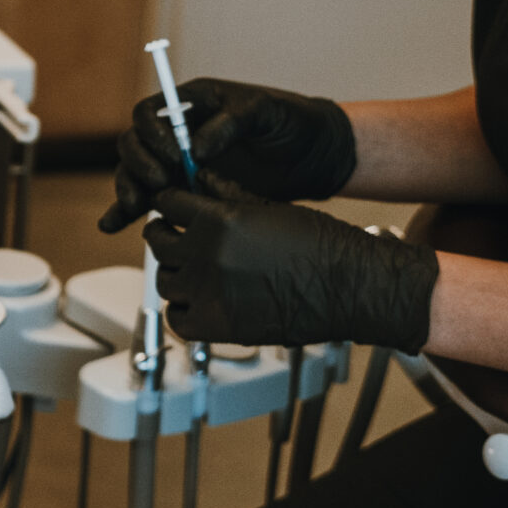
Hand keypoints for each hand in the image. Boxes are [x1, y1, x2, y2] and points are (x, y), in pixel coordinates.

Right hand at [100, 78, 357, 233]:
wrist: (314, 156)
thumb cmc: (291, 122)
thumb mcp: (264, 113)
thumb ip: (229, 123)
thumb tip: (195, 148)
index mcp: (192, 104)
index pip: (149, 113)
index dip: (152, 134)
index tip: (174, 156)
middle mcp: (178, 133)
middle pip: (134, 145)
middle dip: (138, 164)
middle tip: (160, 182)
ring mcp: (180, 164)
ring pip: (135, 174)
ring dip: (128, 189)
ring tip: (137, 208)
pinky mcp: (186, 191)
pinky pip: (148, 199)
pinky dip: (127, 211)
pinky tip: (113, 225)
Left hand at [145, 180, 438, 350]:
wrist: (348, 287)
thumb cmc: (320, 245)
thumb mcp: (269, 208)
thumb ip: (227, 195)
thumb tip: (201, 180)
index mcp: (218, 219)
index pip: (168, 203)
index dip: (169, 203)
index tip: (172, 208)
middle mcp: (206, 255)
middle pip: (158, 241)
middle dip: (165, 234)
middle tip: (175, 235)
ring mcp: (208, 293)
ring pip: (164, 279)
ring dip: (174, 272)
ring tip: (191, 269)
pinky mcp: (217, 326)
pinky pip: (176, 318)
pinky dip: (181, 310)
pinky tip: (196, 301)